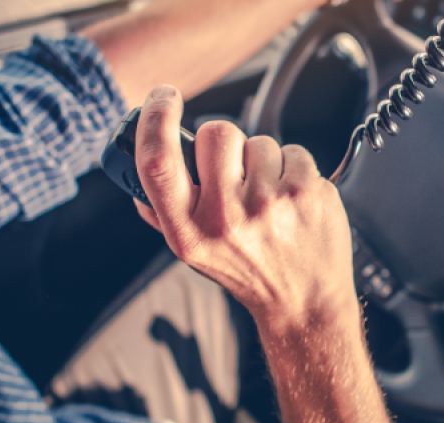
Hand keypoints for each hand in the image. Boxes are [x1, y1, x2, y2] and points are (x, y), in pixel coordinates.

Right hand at [134, 85, 355, 327]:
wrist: (304, 302)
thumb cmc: (247, 273)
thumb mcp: (193, 254)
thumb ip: (163, 215)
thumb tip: (137, 183)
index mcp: (187, 232)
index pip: (158, 161)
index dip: (155, 119)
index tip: (162, 98)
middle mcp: (225, 218)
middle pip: (215, 133)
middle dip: (224, 143)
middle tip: (233, 173)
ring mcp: (269, 204)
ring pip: (258, 141)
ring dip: (262, 161)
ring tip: (267, 197)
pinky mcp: (305, 193)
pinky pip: (292, 151)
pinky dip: (292, 169)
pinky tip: (290, 199)